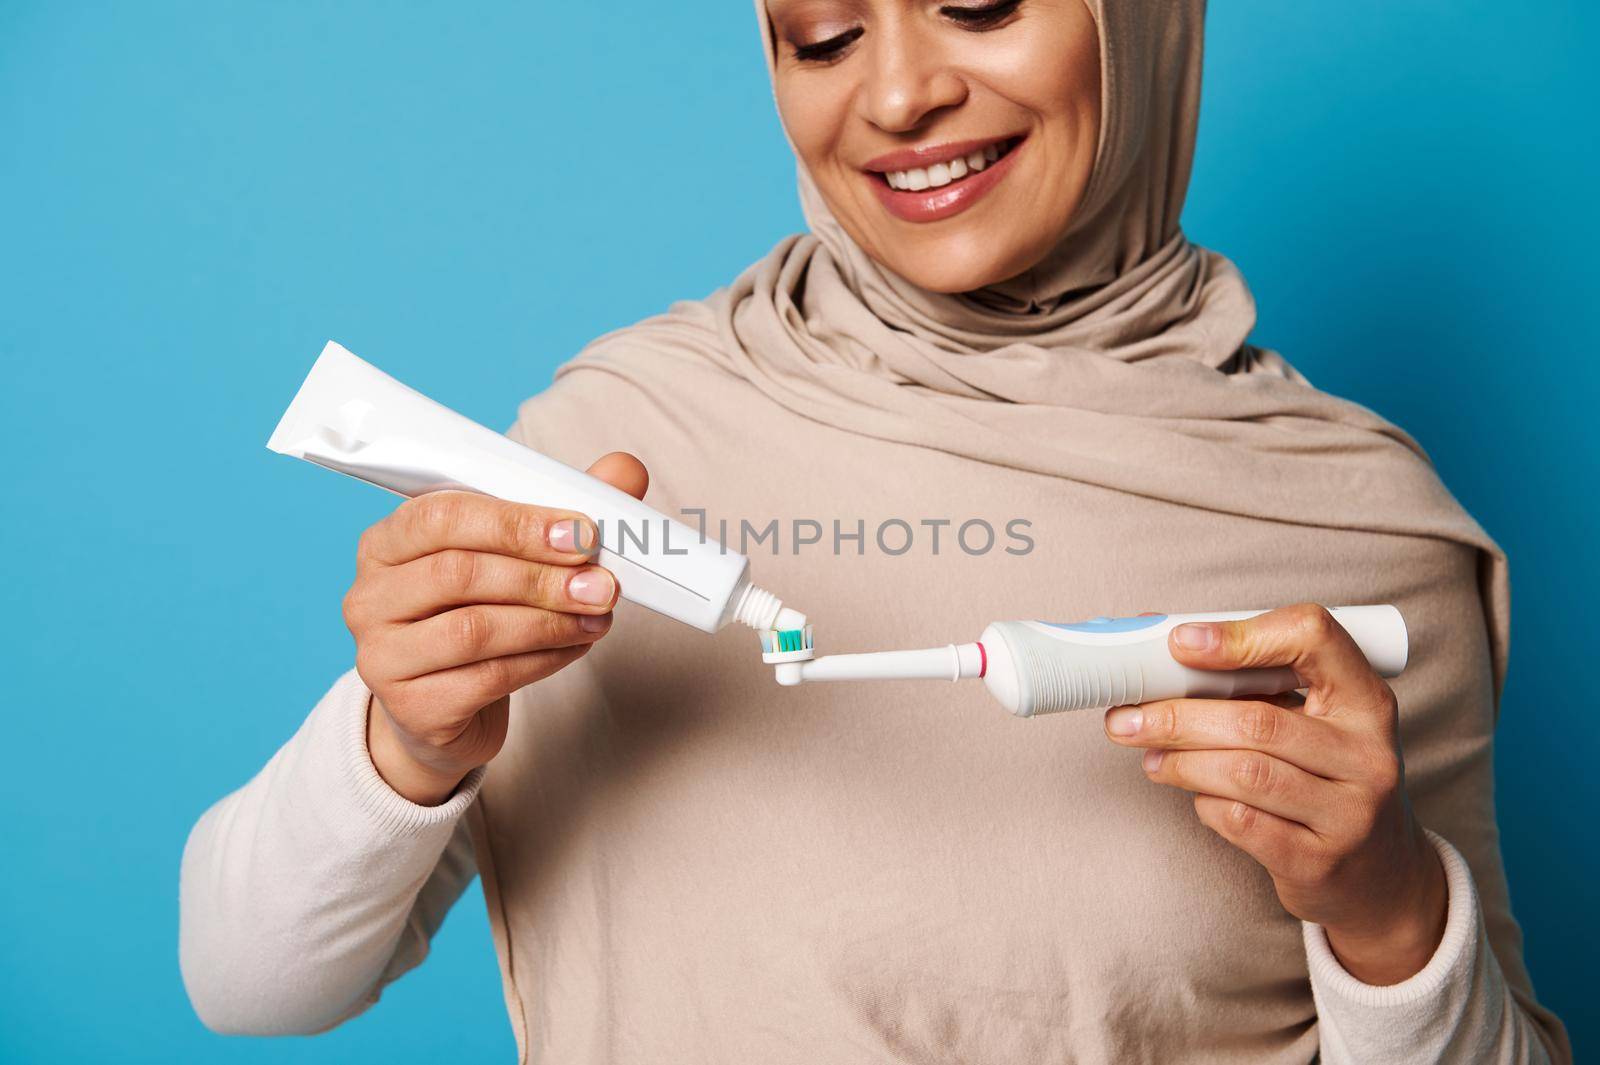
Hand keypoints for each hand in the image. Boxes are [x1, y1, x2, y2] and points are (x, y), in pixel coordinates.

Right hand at [343, 452, 648, 805]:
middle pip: (459, 573)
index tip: (582, 533)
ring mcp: (382, 655)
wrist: (442, 711)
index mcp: (388, 542)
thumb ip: (562, 515)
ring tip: (597, 618)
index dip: (517, 523)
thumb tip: (625, 470)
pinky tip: (575, 648)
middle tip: (603, 584)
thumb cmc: (475, 616)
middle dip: (542, 577)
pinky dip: (543, 660)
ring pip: (474, 629)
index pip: (442, 516)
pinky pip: (487, 677)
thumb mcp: (512, 560)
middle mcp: (371, 596)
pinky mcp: (411, 706)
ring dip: (549, 622)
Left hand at [1102, 602, 1446, 984]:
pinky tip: (1193, 793)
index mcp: (1366, 701)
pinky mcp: (1321, 862)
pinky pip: (1242, 821)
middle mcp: (1368, 754)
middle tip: (1125, 717)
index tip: (1179, 643)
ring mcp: (1350, 813)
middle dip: (1179, 716)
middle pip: (1258, 721)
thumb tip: (1163, 646)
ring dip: (1180, 761)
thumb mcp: (1318, 724)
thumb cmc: (1328, 780)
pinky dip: (1204, 803)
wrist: (1380, 876)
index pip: (1314, 638)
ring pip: (1244, 773)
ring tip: (1147, 754)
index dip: (1243, 635)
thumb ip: (1258, 687)